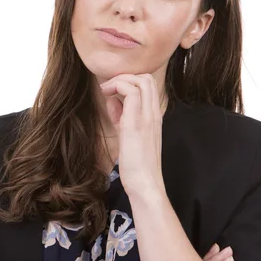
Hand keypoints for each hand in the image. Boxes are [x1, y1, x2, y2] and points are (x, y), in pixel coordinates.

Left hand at [99, 73, 164, 196]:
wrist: (145, 184)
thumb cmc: (136, 164)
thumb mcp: (127, 134)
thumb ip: (121, 115)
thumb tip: (112, 100)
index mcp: (153, 116)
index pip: (148, 85)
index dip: (129, 81)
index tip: (112, 91)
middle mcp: (154, 113)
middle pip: (147, 78)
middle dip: (124, 76)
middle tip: (109, 88)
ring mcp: (148, 117)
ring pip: (141, 80)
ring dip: (120, 80)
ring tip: (106, 91)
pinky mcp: (136, 123)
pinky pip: (131, 92)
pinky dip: (117, 88)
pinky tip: (107, 97)